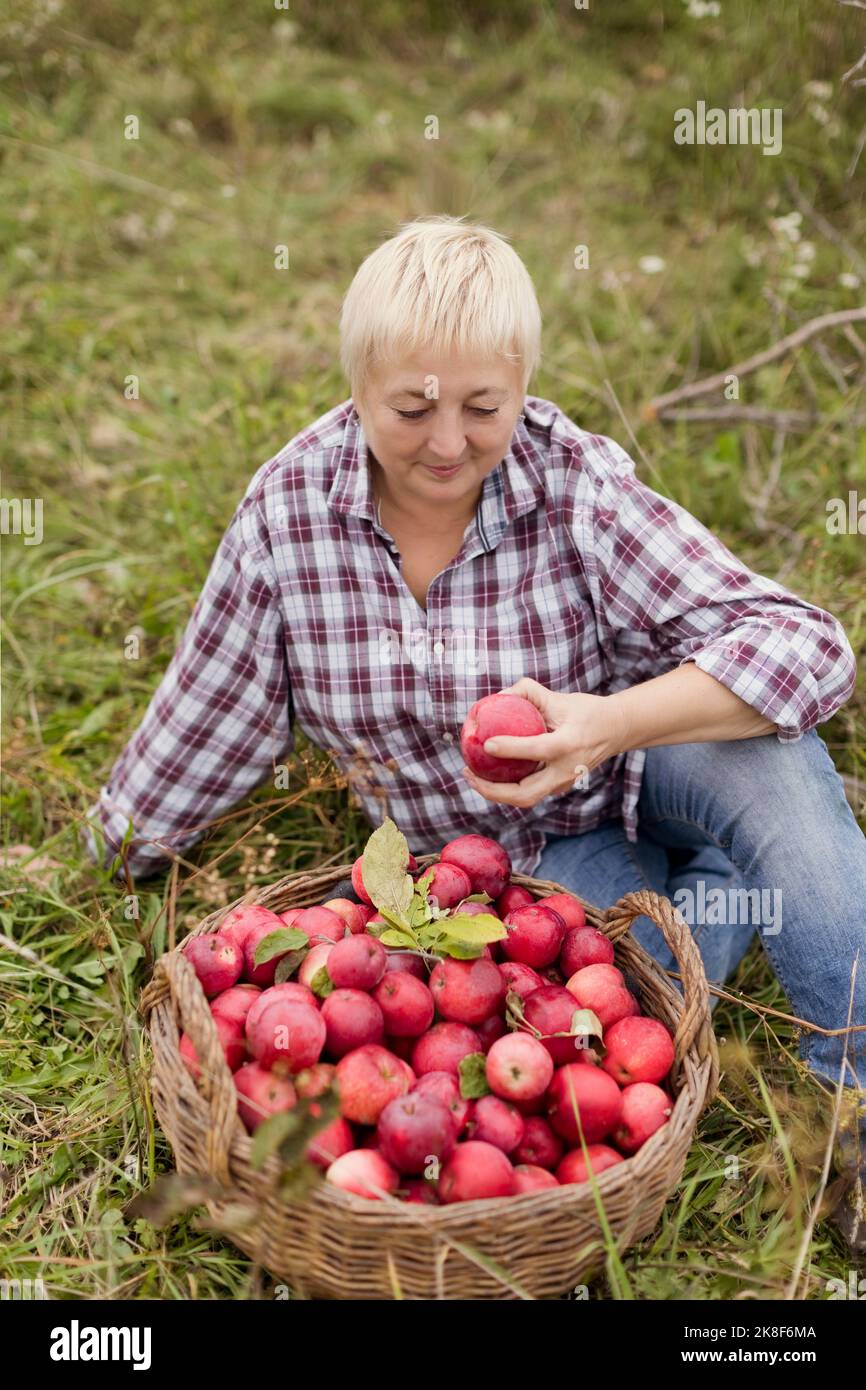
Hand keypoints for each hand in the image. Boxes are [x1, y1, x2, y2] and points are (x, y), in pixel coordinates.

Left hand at [461, 678, 626, 808]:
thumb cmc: (587, 710)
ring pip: (525, 799)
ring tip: (472, 776)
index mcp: (569, 744)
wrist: (617, 731)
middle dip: (492, 790)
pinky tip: (489, 774)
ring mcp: (564, 783)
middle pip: (525, 794)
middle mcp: (566, 770)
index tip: (486, 743)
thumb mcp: (560, 698)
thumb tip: (497, 696)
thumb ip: (529, 693)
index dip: (510, 748)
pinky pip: (529, 792)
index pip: (536, 750)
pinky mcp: (560, 787)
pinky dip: (506, 787)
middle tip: (468, 773)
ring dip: (495, 792)